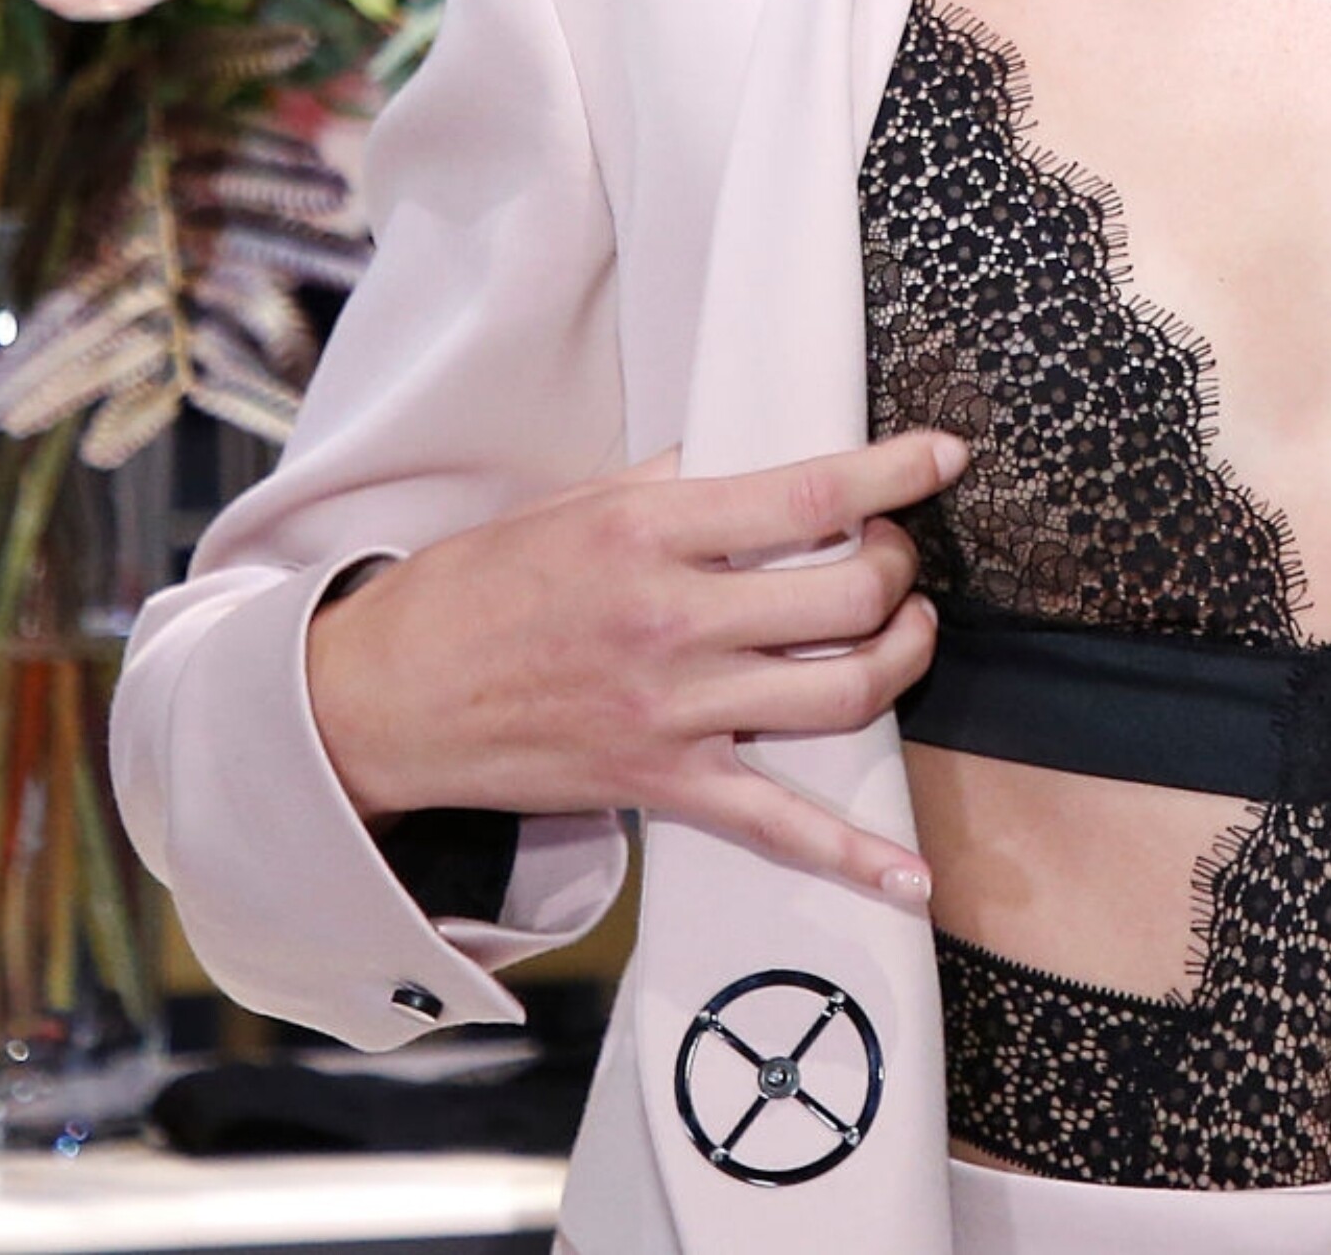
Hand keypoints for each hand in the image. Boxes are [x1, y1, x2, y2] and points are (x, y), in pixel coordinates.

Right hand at [307, 431, 958, 906]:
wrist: (386, 697)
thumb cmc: (474, 589)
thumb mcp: (571, 504)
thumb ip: (672, 481)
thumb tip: (753, 452)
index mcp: (650, 534)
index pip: (808, 495)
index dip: (894, 473)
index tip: (944, 457)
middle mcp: (673, 621)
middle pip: (846, 596)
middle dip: (898, 566)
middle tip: (894, 550)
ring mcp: (675, 711)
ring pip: (841, 693)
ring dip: (902, 656)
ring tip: (903, 629)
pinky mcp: (665, 784)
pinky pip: (779, 826)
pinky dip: (854, 856)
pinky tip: (911, 878)